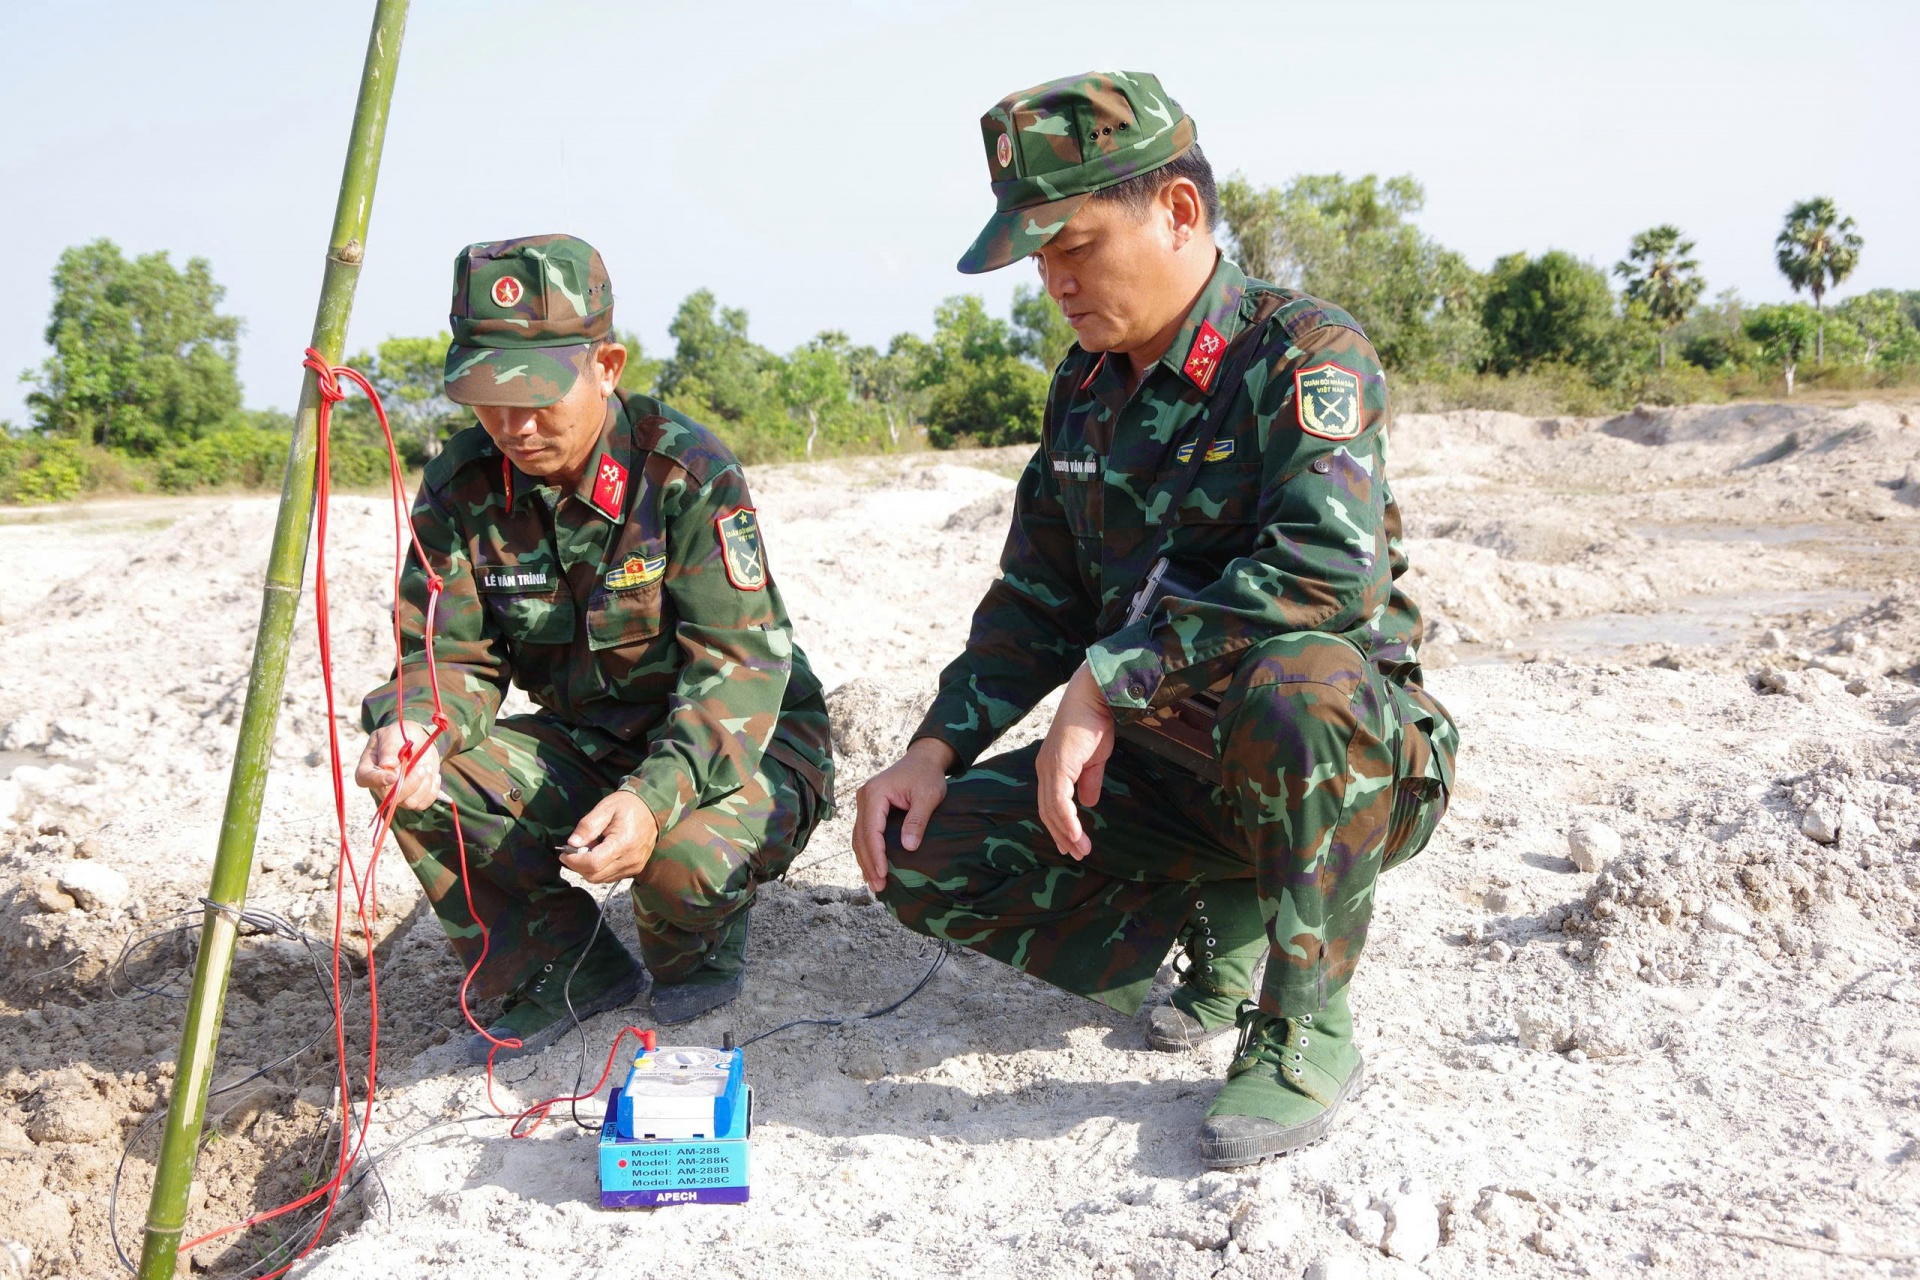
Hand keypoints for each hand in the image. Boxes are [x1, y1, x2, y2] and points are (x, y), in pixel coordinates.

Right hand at [353, 722, 444, 810]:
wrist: (418, 740)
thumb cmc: (400, 735)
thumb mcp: (392, 734)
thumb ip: (388, 748)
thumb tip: (387, 765)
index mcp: (368, 767)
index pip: (365, 779)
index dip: (378, 780)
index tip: (394, 775)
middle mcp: (380, 785)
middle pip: (389, 797)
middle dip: (410, 783)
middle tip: (422, 767)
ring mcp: (397, 794)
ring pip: (408, 803)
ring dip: (423, 785)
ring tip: (427, 767)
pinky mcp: (413, 797)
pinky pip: (423, 803)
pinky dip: (432, 790)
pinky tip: (433, 775)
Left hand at [559, 790, 659, 883]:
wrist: (653, 808)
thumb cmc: (627, 805)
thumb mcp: (605, 808)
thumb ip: (588, 826)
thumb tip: (571, 843)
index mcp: (623, 843)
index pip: (593, 864)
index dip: (574, 861)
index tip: (564, 853)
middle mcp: (630, 859)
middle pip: (595, 876)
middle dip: (579, 866)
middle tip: (575, 850)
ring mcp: (634, 867)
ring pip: (601, 879)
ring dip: (588, 869)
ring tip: (589, 850)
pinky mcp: (635, 869)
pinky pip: (610, 877)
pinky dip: (599, 870)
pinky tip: (600, 854)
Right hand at [852, 738, 952, 894]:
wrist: (923, 759)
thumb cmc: (927, 775)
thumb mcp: (928, 796)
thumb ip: (917, 820)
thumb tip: (908, 847)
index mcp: (875, 793)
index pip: (871, 830)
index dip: (876, 854)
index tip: (883, 873)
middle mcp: (864, 797)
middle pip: (861, 836)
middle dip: (868, 863)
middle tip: (878, 887)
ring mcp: (864, 802)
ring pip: (858, 837)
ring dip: (865, 861)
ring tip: (874, 883)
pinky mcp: (869, 808)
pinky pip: (863, 833)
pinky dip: (867, 851)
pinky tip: (872, 868)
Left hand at [1035, 664, 1115, 859]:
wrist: (1095, 697)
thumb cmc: (1094, 722)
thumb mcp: (1094, 759)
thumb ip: (1089, 781)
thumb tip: (1089, 803)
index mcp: (1052, 767)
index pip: (1051, 803)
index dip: (1060, 825)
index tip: (1072, 843)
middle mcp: (1045, 769)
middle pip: (1047, 811)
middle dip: (1062, 835)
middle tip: (1076, 854)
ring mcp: (1049, 768)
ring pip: (1052, 810)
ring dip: (1067, 833)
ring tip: (1081, 850)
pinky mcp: (1058, 766)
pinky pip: (1059, 801)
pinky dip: (1067, 820)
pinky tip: (1077, 834)